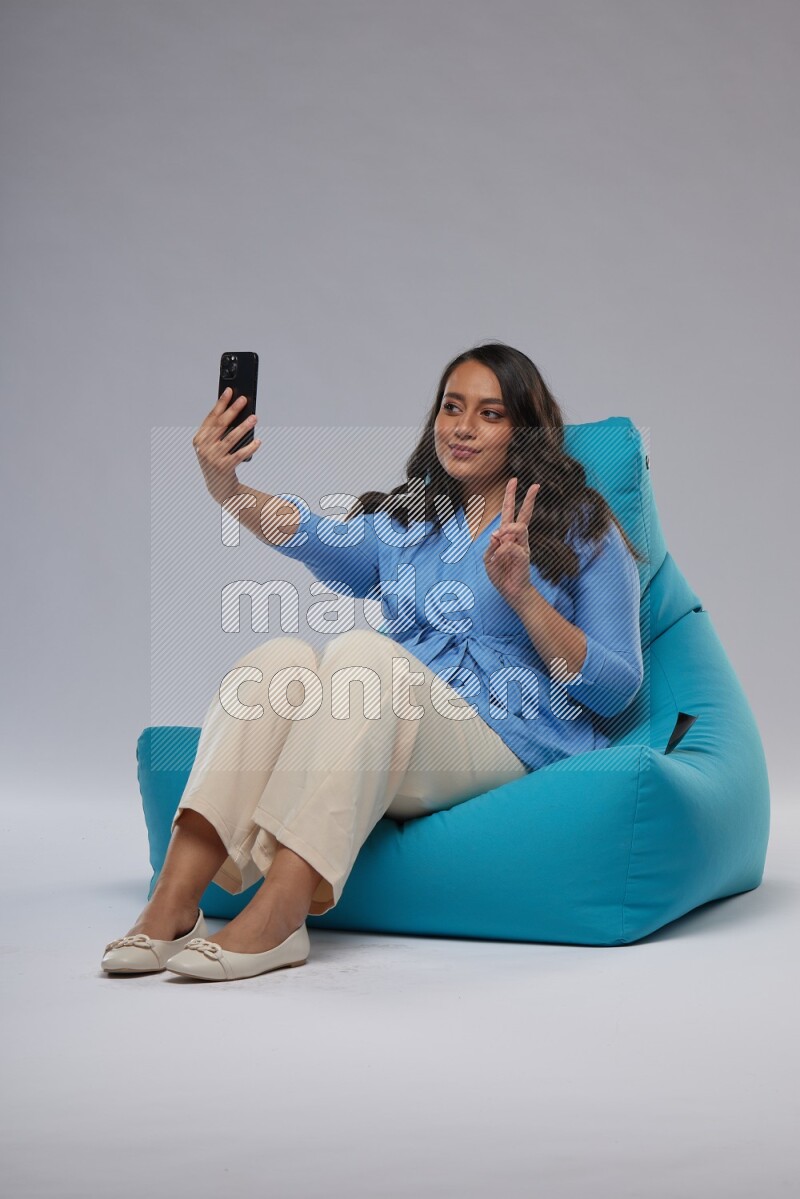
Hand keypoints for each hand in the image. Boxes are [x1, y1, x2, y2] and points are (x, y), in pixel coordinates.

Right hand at [192, 387, 261, 503]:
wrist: (218, 487)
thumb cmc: (218, 460)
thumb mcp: (214, 445)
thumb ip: (221, 431)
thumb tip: (238, 411)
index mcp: (199, 439)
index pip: (211, 418)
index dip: (220, 404)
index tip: (229, 391)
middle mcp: (203, 448)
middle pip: (221, 425)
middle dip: (233, 410)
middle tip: (244, 400)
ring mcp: (213, 458)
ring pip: (231, 438)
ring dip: (244, 427)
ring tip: (254, 417)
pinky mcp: (224, 468)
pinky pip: (239, 455)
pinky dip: (250, 447)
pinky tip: (258, 441)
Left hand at [483, 477, 540, 606]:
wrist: (511, 591)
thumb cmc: (500, 574)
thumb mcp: (488, 558)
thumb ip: (491, 545)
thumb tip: (498, 534)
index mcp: (507, 536)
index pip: (510, 512)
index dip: (511, 496)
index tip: (514, 480)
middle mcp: (518, 538)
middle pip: (525, 515)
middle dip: (530, 499)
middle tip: (536, 485)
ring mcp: (523, 546)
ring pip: (519, 527)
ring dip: (506, 531)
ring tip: (499, 540)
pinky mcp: (524, 556)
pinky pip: (509, 546)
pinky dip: (499, 553)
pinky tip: (497, 561)